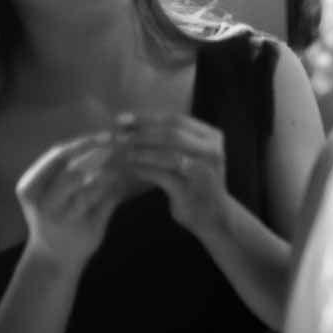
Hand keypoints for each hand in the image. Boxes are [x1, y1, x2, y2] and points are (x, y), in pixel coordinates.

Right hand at [16, 132, 123, 269]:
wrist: (54, 256)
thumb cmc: (53, 214)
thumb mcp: (48, 189)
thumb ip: (67, 167)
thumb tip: (100, 140)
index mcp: (30, 187)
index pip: (57, 156)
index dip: (84, 143)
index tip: (106, 135)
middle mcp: (44, 203)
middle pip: (74, 172)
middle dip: (100, 157)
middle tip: (119, 148)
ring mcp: (66, 218)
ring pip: (93, 187)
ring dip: (110, 175)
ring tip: (119, 170)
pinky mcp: (88, 228)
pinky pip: (109, 201)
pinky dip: (117, 190)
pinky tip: (120, 186)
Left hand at [114, 113, 232, 238]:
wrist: (214, 214)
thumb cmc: (196, 180)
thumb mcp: (191, 154)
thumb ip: (171, 139)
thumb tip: (131, 124)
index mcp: (212, 137)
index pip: (176, 120)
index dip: (146, 118)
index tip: (122, 120)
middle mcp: (211, 151)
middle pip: (172, 134)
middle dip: (141, 133)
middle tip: (118, 136)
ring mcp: (203, 171)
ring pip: (168, 154)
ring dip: (142, 152)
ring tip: (124, 153)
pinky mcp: (191, 191)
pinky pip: (162, 176)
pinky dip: (144, 170)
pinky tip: (132, 169)